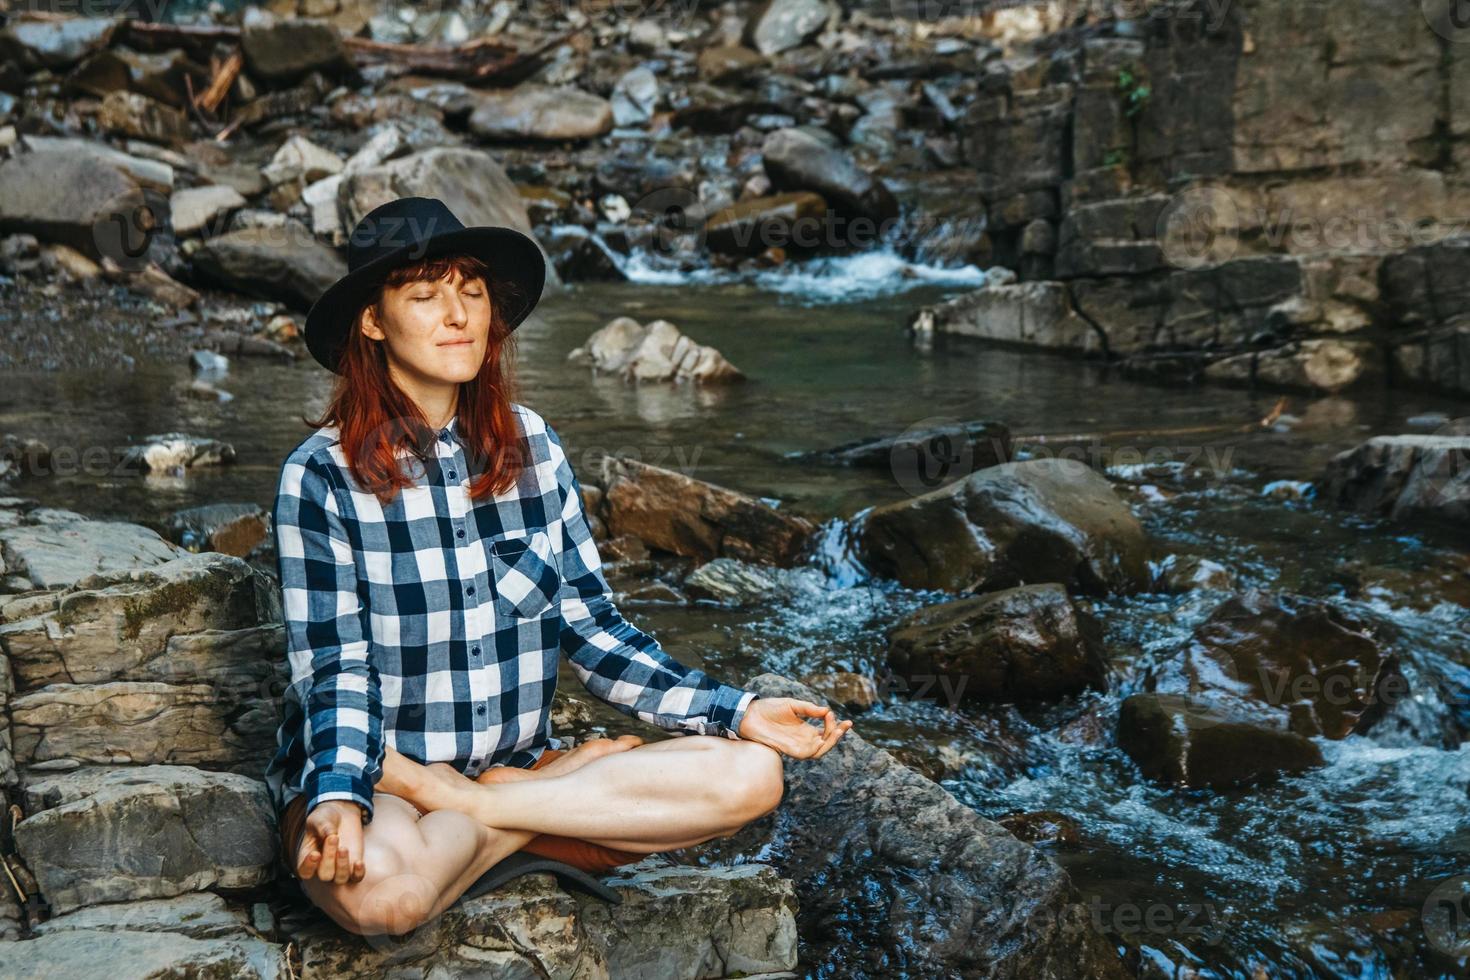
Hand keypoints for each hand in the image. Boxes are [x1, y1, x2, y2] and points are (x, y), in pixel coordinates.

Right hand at [297, 800, 365, 883]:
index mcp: (307, 858)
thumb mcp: (319, 819)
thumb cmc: (325, 818)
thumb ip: (322, 828)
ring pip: (340, 879)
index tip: (315, 854)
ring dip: (342, 865)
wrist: (341, 815)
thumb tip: (330, 836)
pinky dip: (358, 873)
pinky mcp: (354, 866)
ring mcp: (338, 869)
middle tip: (334, 838)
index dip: (309, 866)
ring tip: (343, 848)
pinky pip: (356, 878)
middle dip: (329, 858)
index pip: (305, 871)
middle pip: (325, 875)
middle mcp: (322, 868)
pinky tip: (359, 862)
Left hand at [737, 697, 852, 759]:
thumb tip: (826, 710)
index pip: (826, 732)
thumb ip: (809, 709)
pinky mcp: (789, 750)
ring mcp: (797, 746)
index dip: (836, 726)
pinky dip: (817, 748)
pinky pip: (807, 754)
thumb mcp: (792, 705)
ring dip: (831, 741)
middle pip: (826, 743)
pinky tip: (822, 737)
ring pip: (820, 750)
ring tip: (837, 729)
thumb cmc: (769, 709)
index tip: (835, 715)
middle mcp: (804, 740)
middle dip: (838, 735)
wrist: (750, 715)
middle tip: (845, 725)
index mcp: (805, 729)